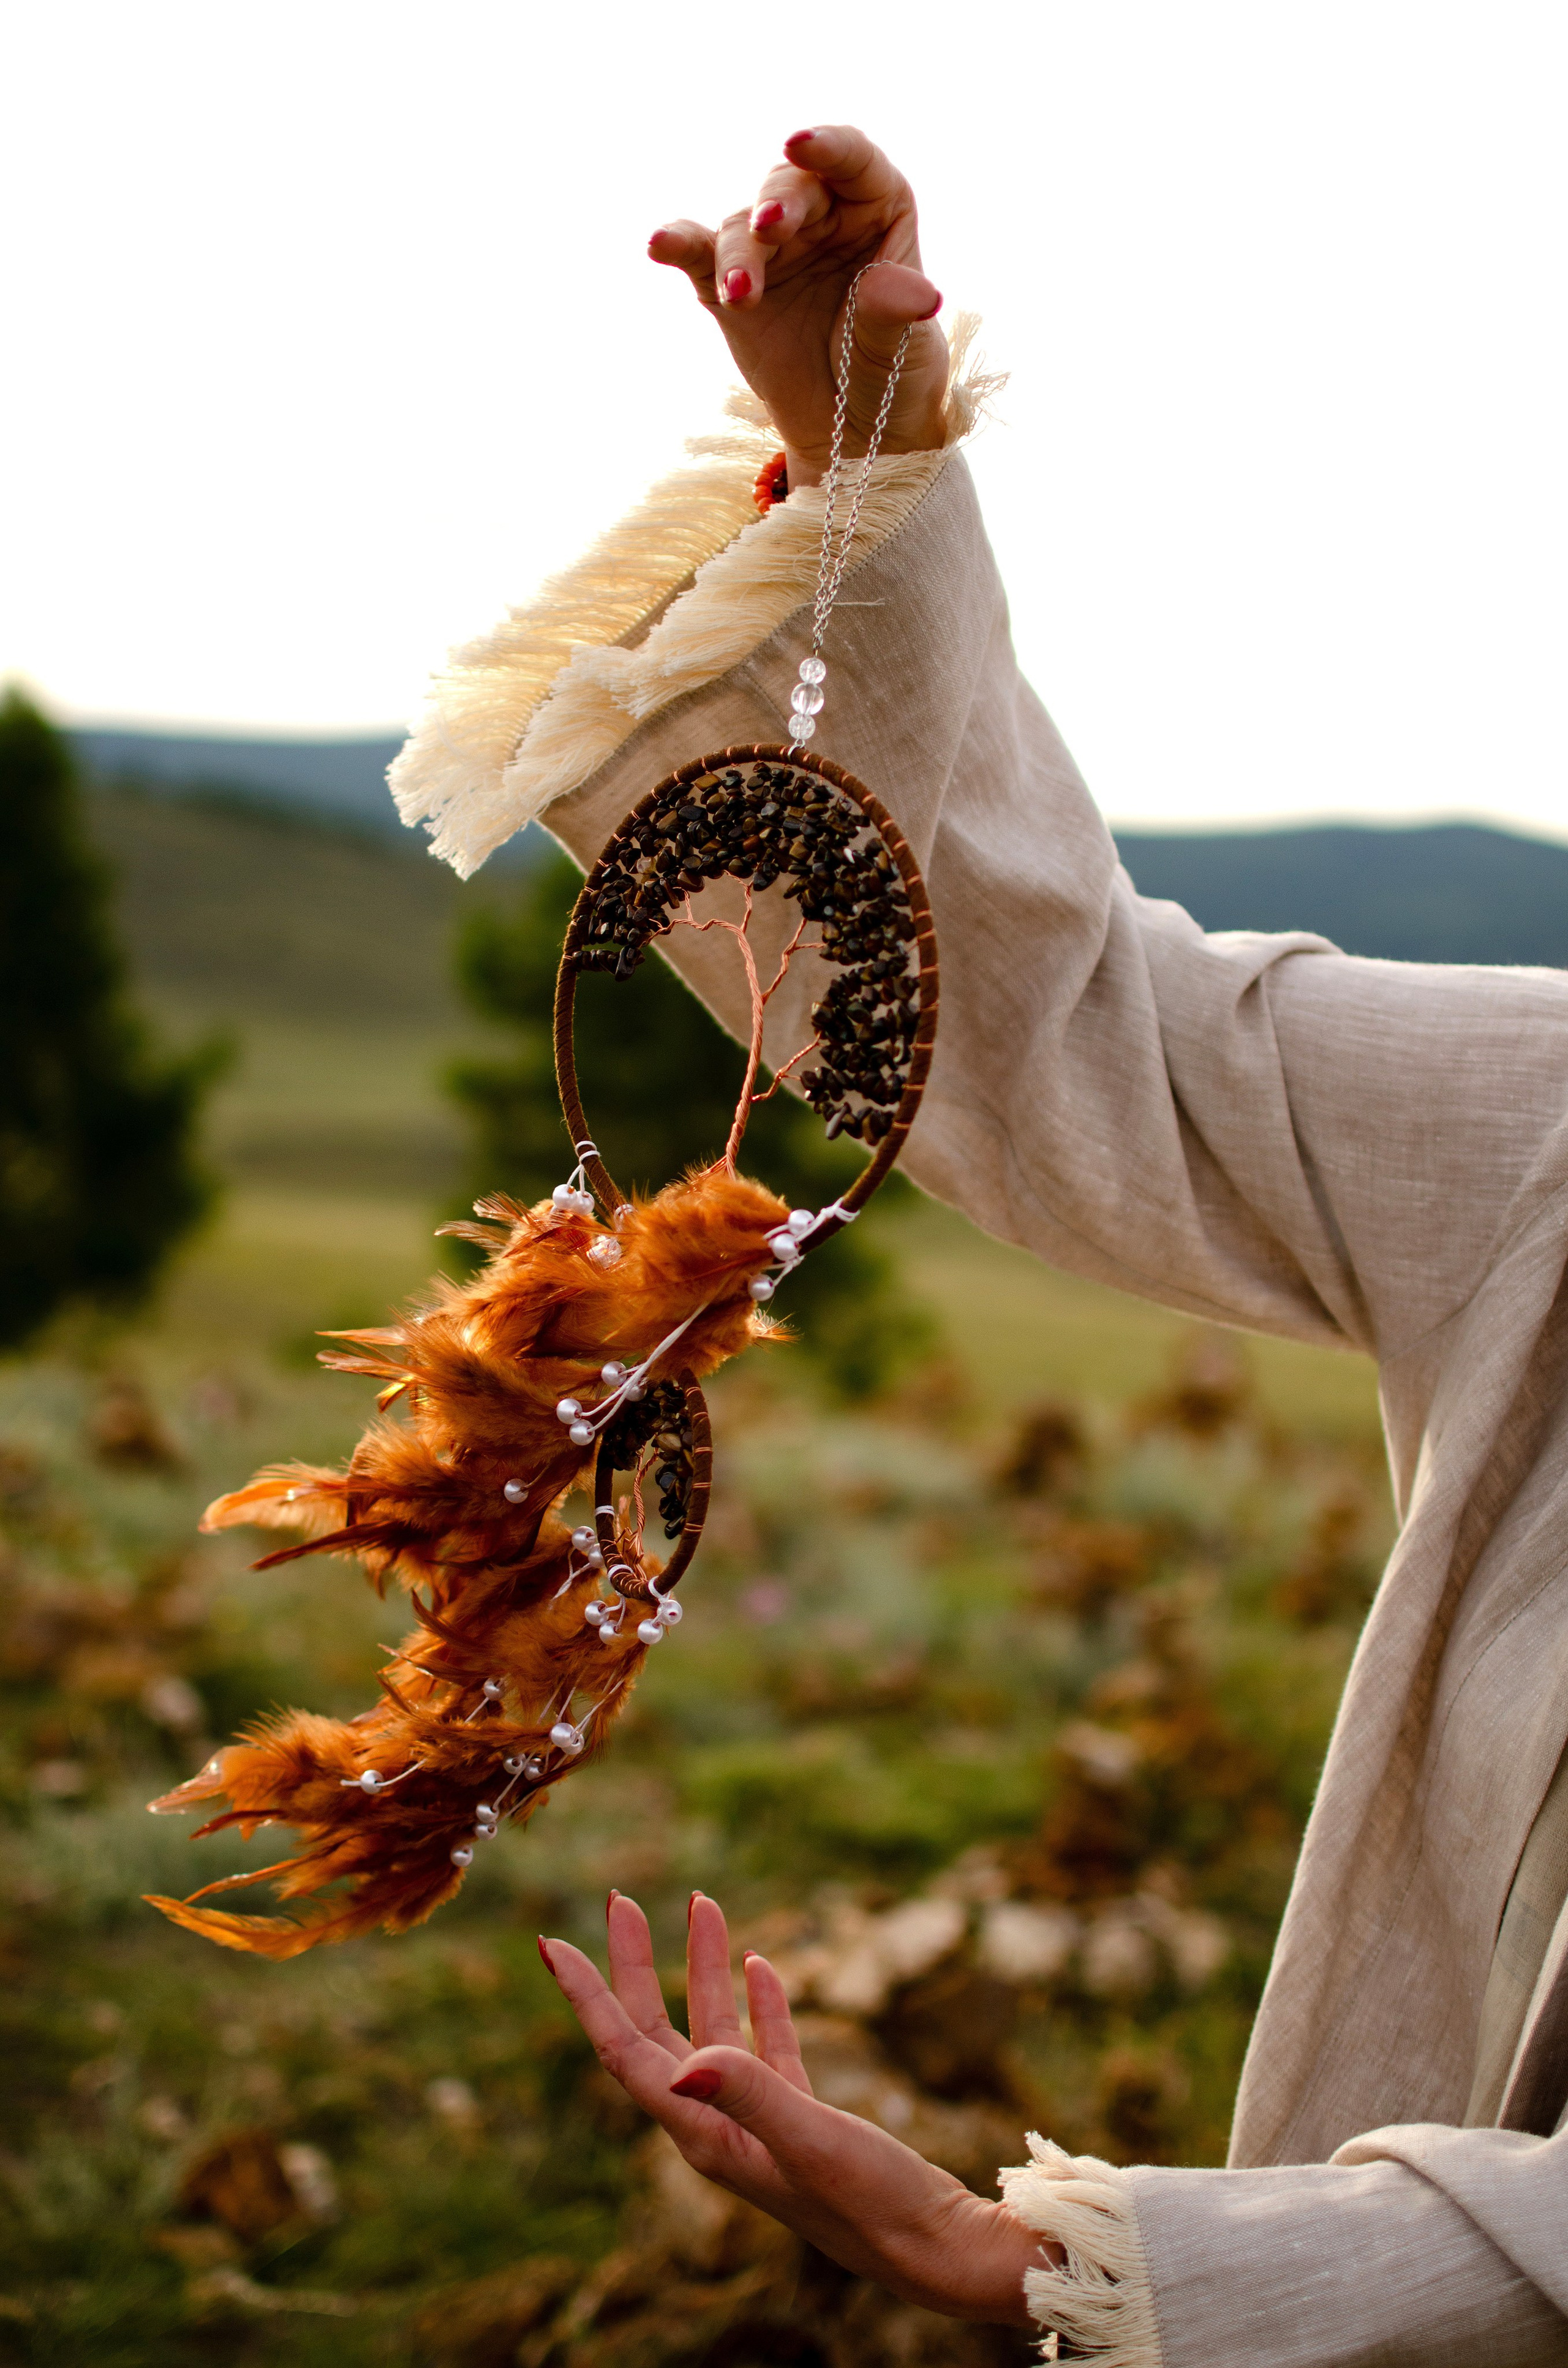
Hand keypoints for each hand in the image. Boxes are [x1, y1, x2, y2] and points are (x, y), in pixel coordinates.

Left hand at [539, 1890, 1048, 2325]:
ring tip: (702, 1904)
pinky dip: (759, 2003)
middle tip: (620, 1901)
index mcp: (705, 2136)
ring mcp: (761, 2123)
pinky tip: (762, 1964)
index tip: (552, 1943)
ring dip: (704, 1968)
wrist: (938, 2250)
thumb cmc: (874, 2204)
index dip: (587, 1998)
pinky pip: (766, 2049)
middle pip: (656, 2034)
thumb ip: (751, 2094)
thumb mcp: (811, 2141)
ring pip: (714, 2031)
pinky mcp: (803, 2120)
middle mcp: (720, 2129)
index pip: (626, 2054)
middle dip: (635, 1967)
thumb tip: (683, 2064)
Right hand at [648, 126, 949, 487]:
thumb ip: (897, 312)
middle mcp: (820, 216)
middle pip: (791, 187)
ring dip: (737, 255)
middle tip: (768, 231)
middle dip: (776, 205)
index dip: (829, 147)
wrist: (853, 432)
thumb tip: (915, 292)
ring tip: (742, 294)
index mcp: (875, 210)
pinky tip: (660, 244)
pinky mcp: (728, 286)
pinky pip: (699, 255)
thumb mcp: (904, 349)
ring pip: (743, 228)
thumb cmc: (893, 376)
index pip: (853, 161)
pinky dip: (678, 245)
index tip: (801, 145)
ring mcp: (771, 250)